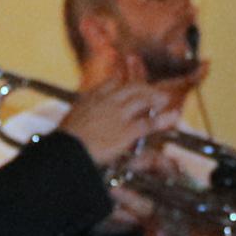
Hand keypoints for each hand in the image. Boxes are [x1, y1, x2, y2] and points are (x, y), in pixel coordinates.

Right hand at [56, 72, 173, 170]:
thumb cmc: (62, 144)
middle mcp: (107, 101)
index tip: (129, 84)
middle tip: (155, 92)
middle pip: (131, 88)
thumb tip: (76, 125)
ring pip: (143, 100)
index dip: (123, 82)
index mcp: (91, 98)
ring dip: (156, 98)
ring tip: (165, 99)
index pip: (112, 83)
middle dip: (145, 88)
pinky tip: (173, 117)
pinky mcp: (127, 131)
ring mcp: (118, 115)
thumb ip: (78, 119)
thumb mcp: (68, 124)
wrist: (65, 153)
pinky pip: (149, 123)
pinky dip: (163, 120)